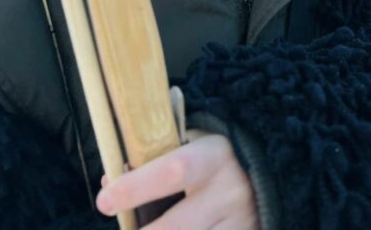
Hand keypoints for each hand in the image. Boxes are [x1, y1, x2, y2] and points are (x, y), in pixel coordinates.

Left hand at [96, 133, 258, 229]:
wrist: (266, 178)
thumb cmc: (212, 163)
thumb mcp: (190, 148)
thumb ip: (152, 161)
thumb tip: (108, 183)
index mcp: (215, 156)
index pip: (173, 171)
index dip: (136, 187)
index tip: (104, 201)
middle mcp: (230, 192)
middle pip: (173, 227)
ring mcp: (239, 224)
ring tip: (144, 229)